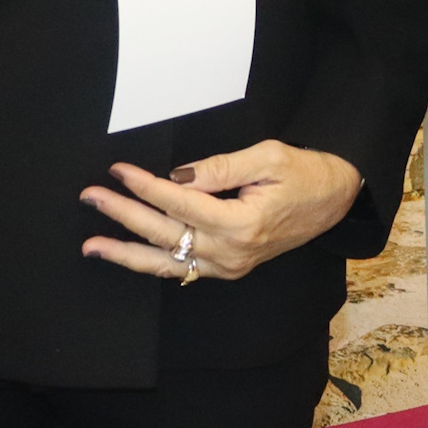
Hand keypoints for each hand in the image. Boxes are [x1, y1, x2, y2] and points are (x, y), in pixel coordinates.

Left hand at [81, 140, 360, 281]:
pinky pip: (183, 270)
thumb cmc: (305, 173)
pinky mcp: (229, 268)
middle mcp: (231, 253)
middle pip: (164, 234)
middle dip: (123, 215)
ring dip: (126, 254)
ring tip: (92, 246)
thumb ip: (220, 168)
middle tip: (91, 197)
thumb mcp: (268, 157)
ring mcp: (229, 266)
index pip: (178, 204)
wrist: (336, 199)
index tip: (118, 170)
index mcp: (241, 224)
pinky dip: (153, 264)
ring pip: (167, 264)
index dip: (145, 186)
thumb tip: (175, 176)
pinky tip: (129, 257)